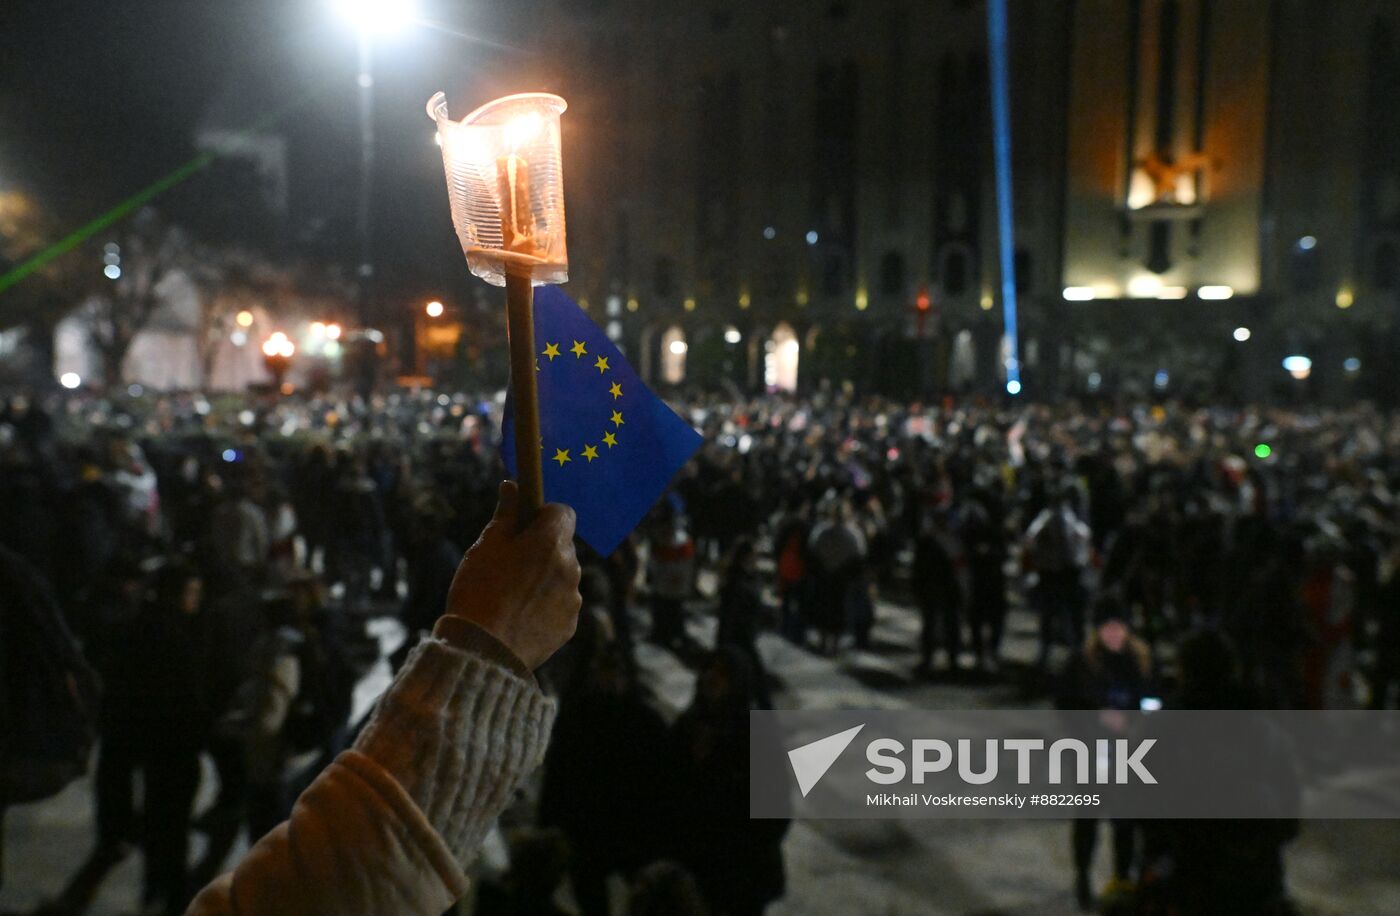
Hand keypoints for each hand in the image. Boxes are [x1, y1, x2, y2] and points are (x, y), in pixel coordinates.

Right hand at [445, 481, 580, 668]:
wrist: (482, 650)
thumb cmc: (479, 591)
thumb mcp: (486, 546)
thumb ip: (506, 515)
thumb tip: (512, 487)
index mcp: (550, 541)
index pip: (562, 512)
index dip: (543, 514)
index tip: (523, 525)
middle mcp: (570, 566)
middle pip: (563, 544)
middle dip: (542, 547)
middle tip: (511, 562)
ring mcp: (573, 597)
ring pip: (563, 575)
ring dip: (545, 576)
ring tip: (511, 594)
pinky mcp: (570, 624)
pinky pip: (561, 603)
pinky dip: (546, 604)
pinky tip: (519, 615)